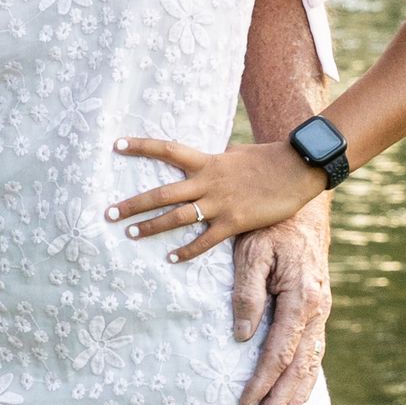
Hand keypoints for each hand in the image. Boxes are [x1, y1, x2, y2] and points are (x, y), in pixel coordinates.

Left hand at [107, 135, 315, 260]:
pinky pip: (205, 240)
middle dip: (133, 204)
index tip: (115, 145)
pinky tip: (172, 259)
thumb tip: (205, 164)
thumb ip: (215, 162)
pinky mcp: (234, 222)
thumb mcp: (235, 154)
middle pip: (162, 193)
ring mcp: (220, 203)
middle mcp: (208, 181)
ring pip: (177, 217)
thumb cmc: (267, 159)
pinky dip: (187, 251)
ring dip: (151, 227)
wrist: (298, 168)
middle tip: (108, 213)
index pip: (167, 150)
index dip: (140, 146)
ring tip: (130, 234)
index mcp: (207, 161)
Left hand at [231, 197, 331, 404]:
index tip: (244, 404)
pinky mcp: (318, 312)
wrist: (302, 209)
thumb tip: (242, 337)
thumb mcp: (251, 253)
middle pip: (300, 367)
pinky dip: (307, 380)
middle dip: (280, 401)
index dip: (262, 381)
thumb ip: (246, 294)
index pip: (280, 352)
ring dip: (297, 398)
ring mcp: (322, 313)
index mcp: (302, 298)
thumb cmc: (270, 228)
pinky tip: (298, 397)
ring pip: (312, 365)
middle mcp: (318, 311)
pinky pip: (315, 353)